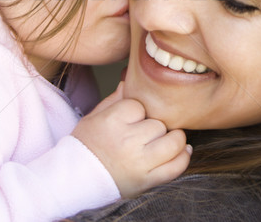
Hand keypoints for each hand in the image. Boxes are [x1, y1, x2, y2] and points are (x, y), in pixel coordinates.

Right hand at [71, 82, 191, 197]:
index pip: (141, 106)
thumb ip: (115, 99)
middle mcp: (127, 141)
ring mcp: (139, 162)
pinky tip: (182, 151)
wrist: (77, 179)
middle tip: (146, 133)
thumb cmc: (87, 145)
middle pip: (159, 124)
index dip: (139, 112)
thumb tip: (129, 80)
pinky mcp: (147, 180)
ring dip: (174, 139)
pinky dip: (183, 157)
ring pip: (174, 142)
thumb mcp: (94, 117)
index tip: (131, 120)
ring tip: (167, 140)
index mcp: (112, 122)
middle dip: (155, 127)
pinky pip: (176, 167)